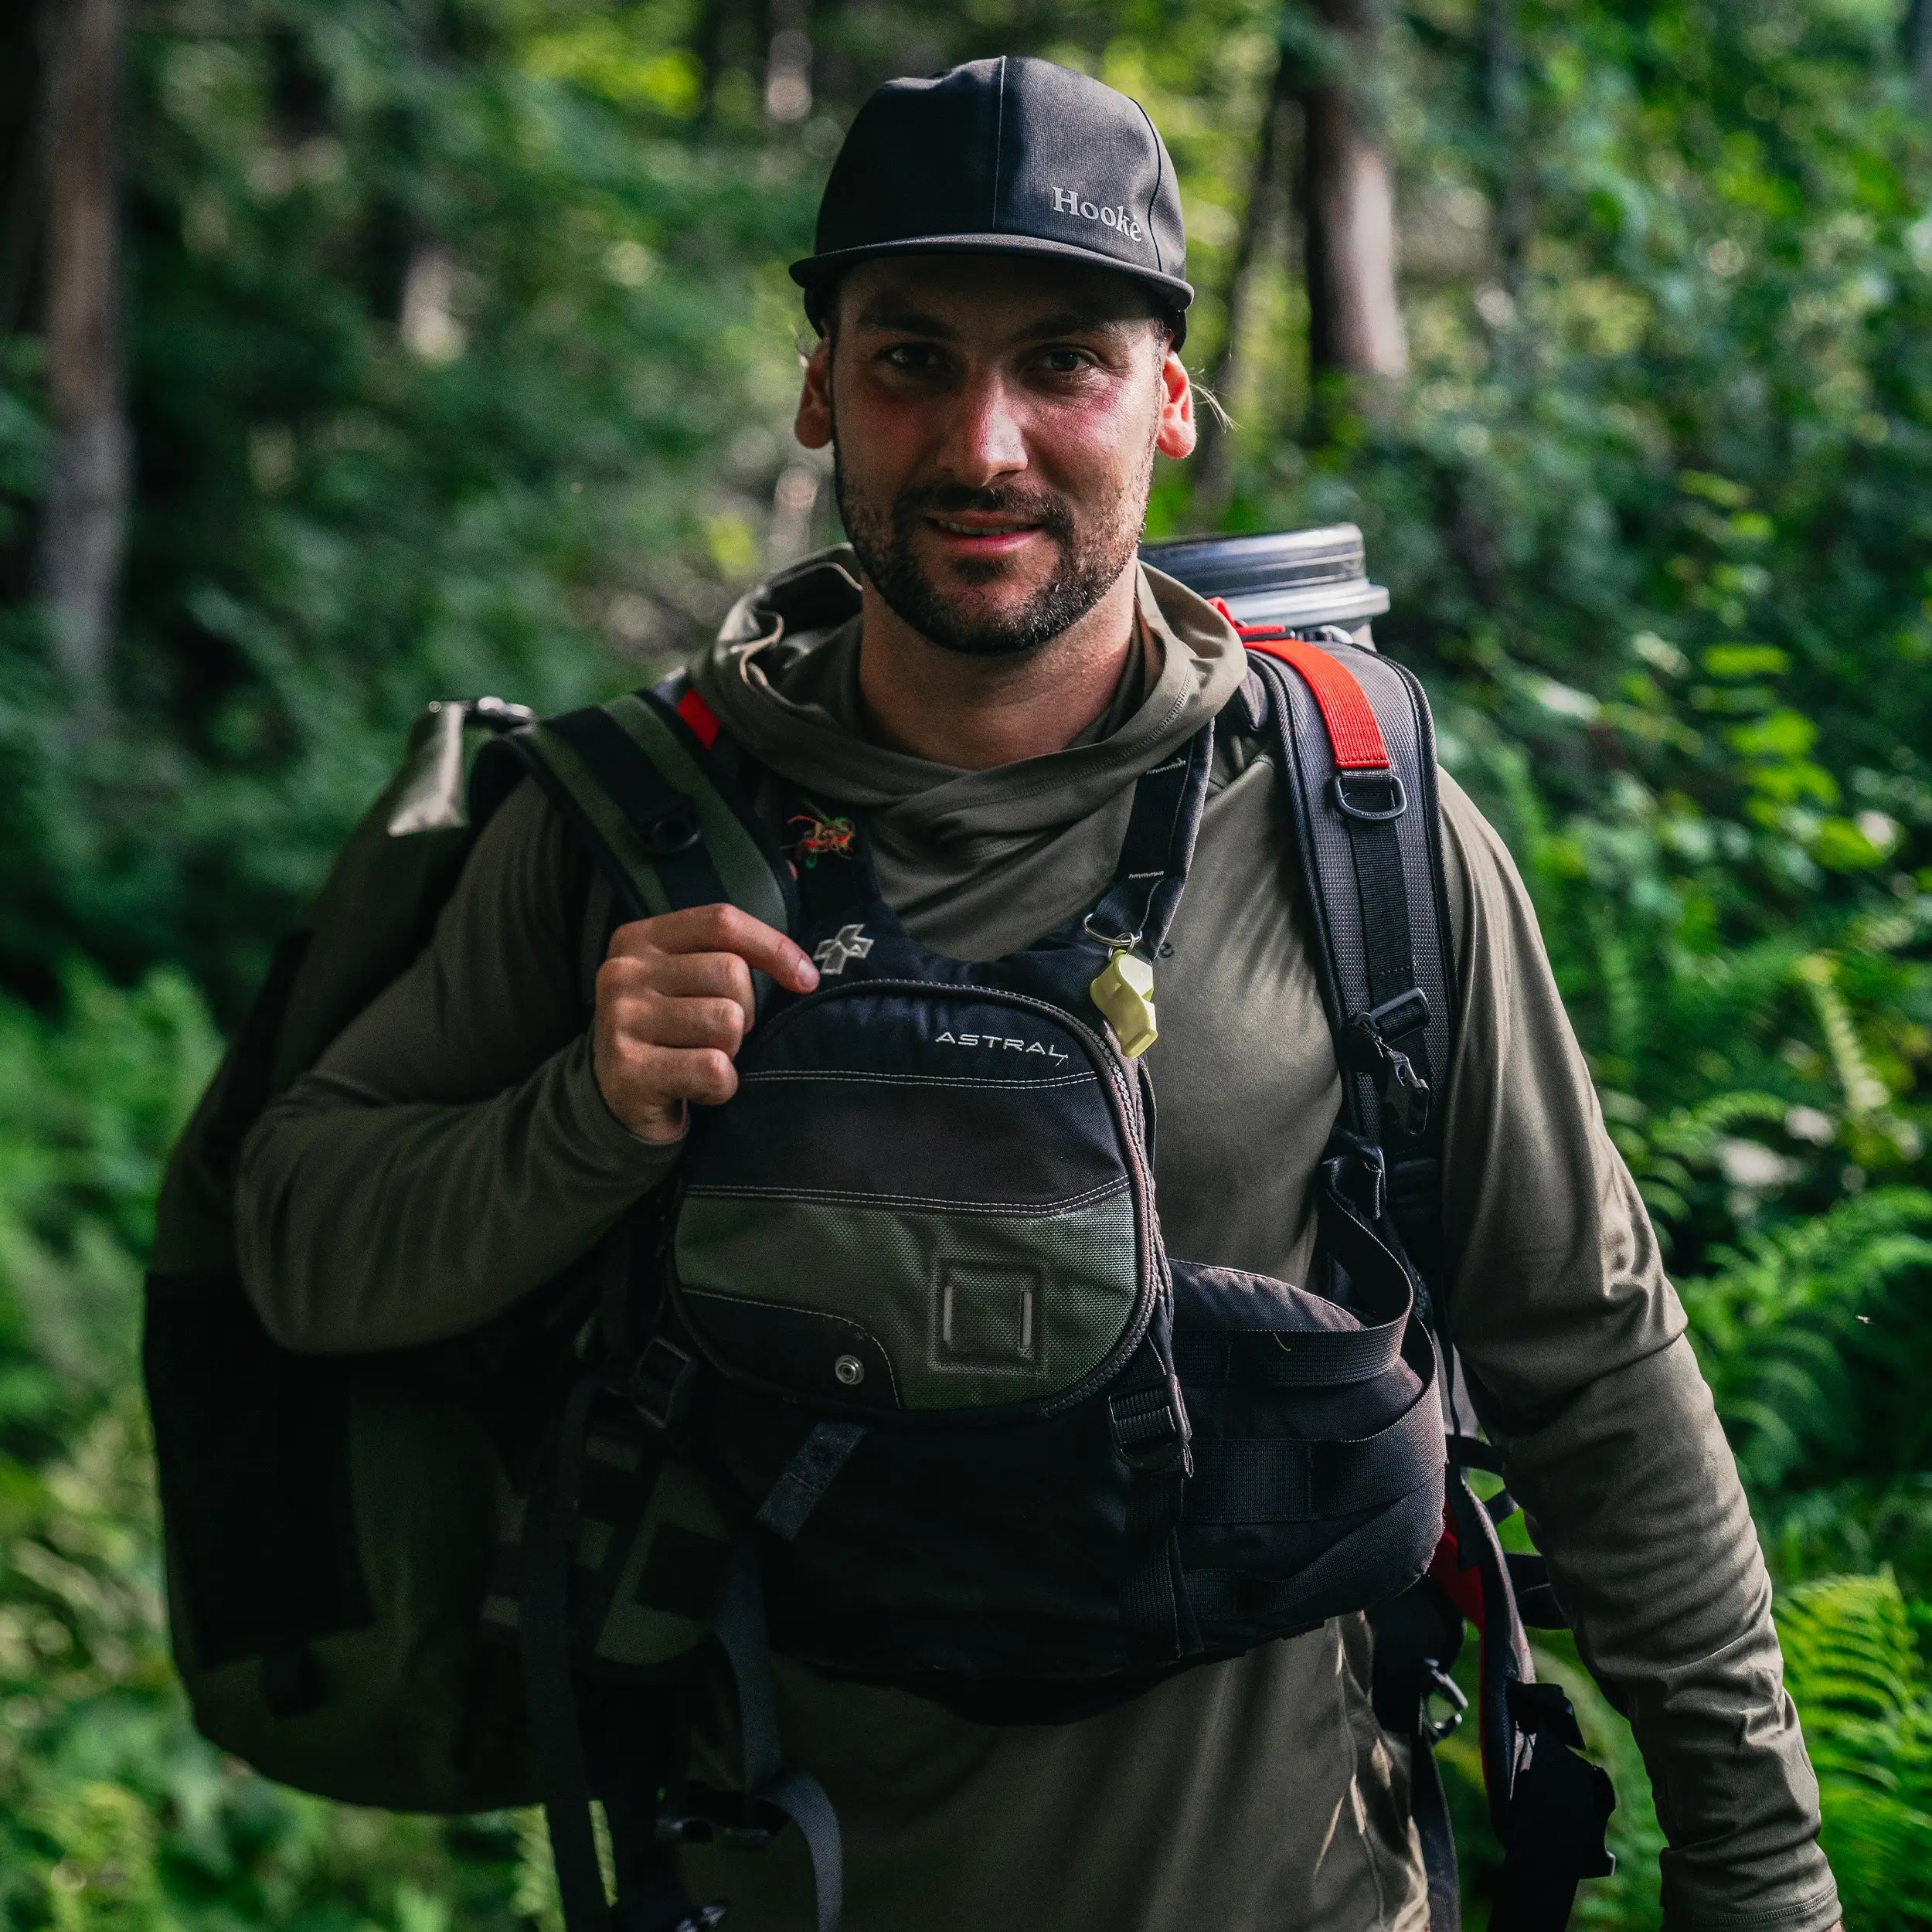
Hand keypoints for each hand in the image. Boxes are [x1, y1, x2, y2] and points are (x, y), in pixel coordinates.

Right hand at [594, 903, 817, 1143]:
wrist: (619, 1099)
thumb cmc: (670, 1033)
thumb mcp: (686, 981)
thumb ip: (729, 957)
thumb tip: (805, 973)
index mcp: (640, 939)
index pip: (722, 922)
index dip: (774, 947)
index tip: (806, 979)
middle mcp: (623, 972)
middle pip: (731, 973)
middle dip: (745, 1012)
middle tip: (720, 1035)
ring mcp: (621, 1019)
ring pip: (727, 1022)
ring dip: (731, 1051)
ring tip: (702, 1058)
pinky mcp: (629, 1068)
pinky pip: (714, 1069)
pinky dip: (720, 1087)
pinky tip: (694, 1087)